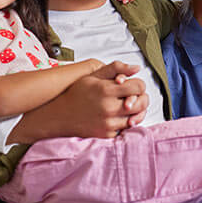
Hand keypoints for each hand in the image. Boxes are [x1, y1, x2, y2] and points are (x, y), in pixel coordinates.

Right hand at [9, 61, 148, 141]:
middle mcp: (108, 108)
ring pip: (136, 117)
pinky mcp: (107, 135)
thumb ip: (116, 68)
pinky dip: (124, 122)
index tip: (132, 84)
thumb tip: (136, 68)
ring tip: (125, 104)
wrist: (59, 115)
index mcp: (106, 90)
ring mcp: (108, 124)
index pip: (138, 86)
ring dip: (134, 111)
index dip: (138, 84)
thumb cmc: (76, 93)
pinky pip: (125, 128)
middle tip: (133, 95)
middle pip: (141, 103)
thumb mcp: (93, 75)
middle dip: (141, 98)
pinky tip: (116, 115)